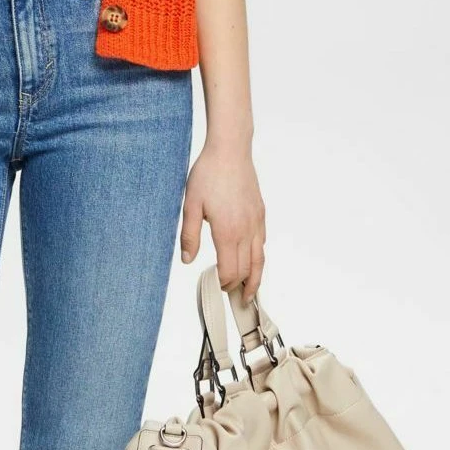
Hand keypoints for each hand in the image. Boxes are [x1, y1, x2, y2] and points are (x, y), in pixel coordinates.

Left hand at [179, 139, 266, 302]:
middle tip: (234, 298)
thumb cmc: (208, 174)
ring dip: (256, 278)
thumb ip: (189, 236)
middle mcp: (246, 230)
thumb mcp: (190, 205)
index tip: (217, 289)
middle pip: (248, 269)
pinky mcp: (260, 213)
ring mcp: (256, 222)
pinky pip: (262, 241)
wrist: (230, 150)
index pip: (230, 270)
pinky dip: (258, 256)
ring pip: (260, 258)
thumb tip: (187, 260)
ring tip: (251, 292)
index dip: (224, 284)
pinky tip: (252, 258)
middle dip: (241, 287)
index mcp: (228, 232)